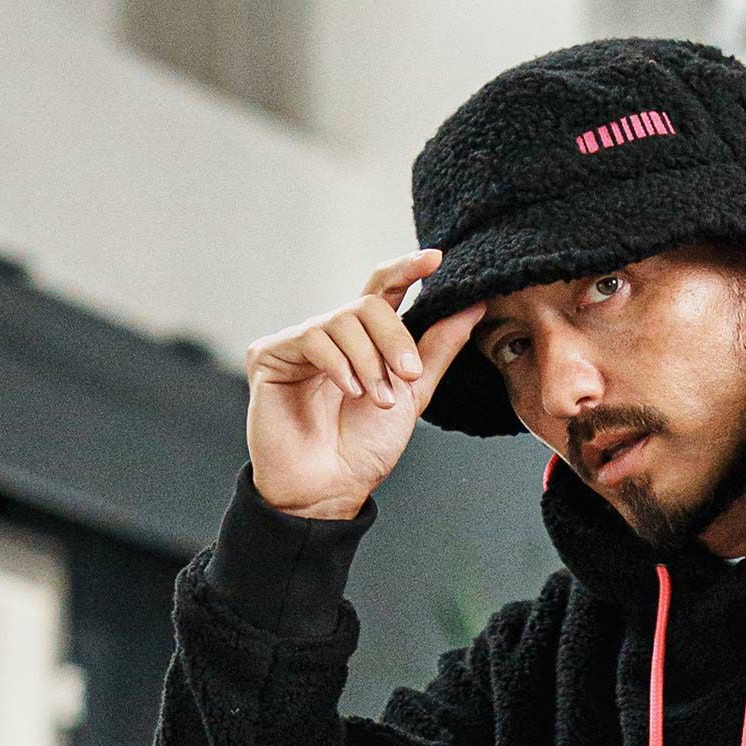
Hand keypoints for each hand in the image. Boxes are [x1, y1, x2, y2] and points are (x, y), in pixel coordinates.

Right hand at [243, 248, 485, 517]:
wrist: (331, 487)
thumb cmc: (366, 446)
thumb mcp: (414, 392)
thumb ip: (439, 348)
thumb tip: (475, 305)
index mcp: (364, 339)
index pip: (383, 288)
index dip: (406, 269)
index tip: (436, 259)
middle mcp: (331, 334)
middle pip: (367, 303)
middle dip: (394, 338)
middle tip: (407, 374)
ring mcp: (299, 342)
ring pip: (342, 321)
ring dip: (369, 362)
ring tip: (376, 399)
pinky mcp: (270, 354)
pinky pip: (311, 338)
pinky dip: (339, 364)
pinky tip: (348, 391)